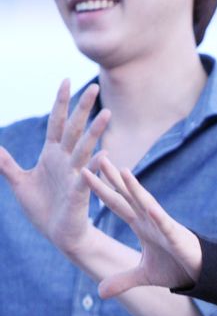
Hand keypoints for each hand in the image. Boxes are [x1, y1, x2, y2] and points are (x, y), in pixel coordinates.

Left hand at [0, 80, 110, 256]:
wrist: (57, 235)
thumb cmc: (42, 209)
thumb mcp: (19, 182)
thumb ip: (7, 164)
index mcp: (53, 155)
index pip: (57, 123)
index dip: (61, 102)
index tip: (66, 80)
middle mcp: (66, 161)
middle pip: (75, 129)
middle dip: (83, 109)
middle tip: (94, 88)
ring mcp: (75, 175)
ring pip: (85, 149)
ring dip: (95, 132)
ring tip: (106, 113)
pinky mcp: (79, 194)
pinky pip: (87, 177)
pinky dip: (95, 166)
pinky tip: (104, 154)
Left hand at [82, 156, 202, 295]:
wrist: (201, 273)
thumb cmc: (176, 267)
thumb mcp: (143, 276)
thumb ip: (122, 280)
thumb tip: (99, 293)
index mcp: (140, 224)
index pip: (116, 204)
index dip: (101, 190)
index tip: (84, 172)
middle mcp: (150, 219)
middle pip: (127, 196)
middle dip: (112, 179)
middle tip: (98, 158)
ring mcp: (163, 226)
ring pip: (146, 203)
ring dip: (134, 188)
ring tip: (122, 171)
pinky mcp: (177, 237)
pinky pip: (165, 225)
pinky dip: (158, 217)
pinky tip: (149, 207)